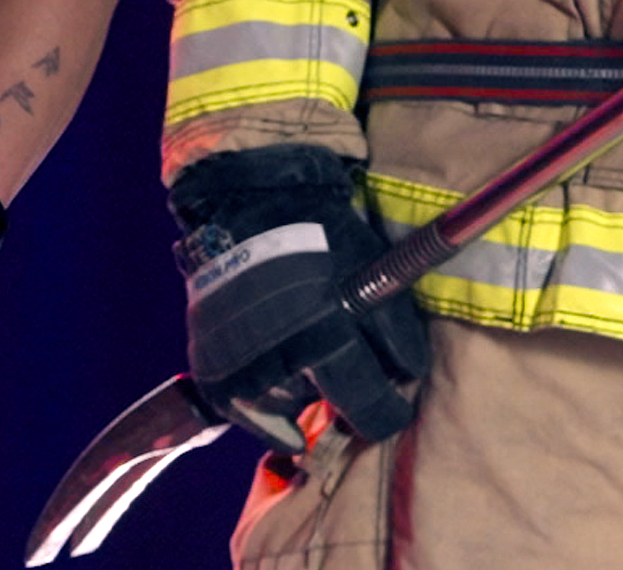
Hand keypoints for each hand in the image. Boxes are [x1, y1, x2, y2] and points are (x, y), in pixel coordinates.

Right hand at [169, 146, 428, 443]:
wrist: (247, 206)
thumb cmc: (318, 234)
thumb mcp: (370, 270)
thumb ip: (394, 328)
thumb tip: (409, 372)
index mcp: (322, 335)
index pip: (365, 403)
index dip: (385, 415)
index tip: (394, 415)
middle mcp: (277, 361)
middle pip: (326, 405)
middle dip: (345, 400)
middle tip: (353, 383)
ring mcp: (240, 370)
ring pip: (287, 408)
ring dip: (303, 394)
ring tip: (308, 360)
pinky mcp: (213, 373)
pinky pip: (248, 415)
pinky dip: (269, 416)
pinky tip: (285, 412)